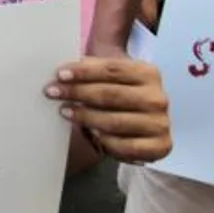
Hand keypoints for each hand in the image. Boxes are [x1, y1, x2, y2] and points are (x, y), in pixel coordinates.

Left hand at [47, 57, 172, 164]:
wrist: (144, 125)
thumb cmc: (120, 94)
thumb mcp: (111, 75)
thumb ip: (94, 66)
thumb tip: (67, 68)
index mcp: (148, 73)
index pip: (112, 69)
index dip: (84, 71)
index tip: (60, 74)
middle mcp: (158, 97)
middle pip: (111, 94)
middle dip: (78, 92)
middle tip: (52, 92)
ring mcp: (161, 123)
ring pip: (114, 121)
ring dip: (85, 117)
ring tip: (65, 112)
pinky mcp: (161, 147)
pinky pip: (125, 146)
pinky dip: (105, 142)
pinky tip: (91, 135)